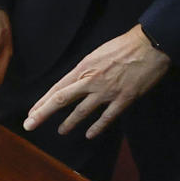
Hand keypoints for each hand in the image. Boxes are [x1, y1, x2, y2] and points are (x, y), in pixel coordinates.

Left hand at [23, 24, 169, 138]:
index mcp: (84, 67)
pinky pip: (107, 117)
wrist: (149, 46)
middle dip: (43, 113)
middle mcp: (91, 80)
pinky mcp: (123, 99)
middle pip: (62, 99)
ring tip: (61, 130)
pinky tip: (89, 134)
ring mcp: (107, 91)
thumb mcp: (98, 53)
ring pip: (82, 111)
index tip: (31, 112)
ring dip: (69, 123)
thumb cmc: (125, 45)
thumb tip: (77, 81)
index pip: (58, 88)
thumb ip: (86, 69)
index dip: (43, 101)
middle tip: (29, 125)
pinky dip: (97, 127)